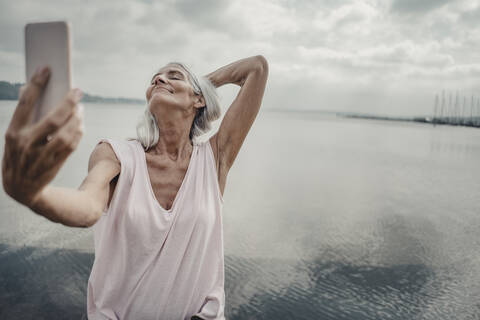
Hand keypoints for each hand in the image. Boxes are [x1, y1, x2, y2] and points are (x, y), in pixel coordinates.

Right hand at [2, 66, 83, 206]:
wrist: (19, 189)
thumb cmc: (19, 155)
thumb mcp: (14, 137)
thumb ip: (24, 117)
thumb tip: (30, 89)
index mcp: (12, 132)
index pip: (25, 103)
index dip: (36, 84)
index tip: (47, 68)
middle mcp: (25, 143)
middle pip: (52, 119)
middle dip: (68, 103)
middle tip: (77, 91)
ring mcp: (39, 156)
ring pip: (64, 134)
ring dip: (76, 119)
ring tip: (80, 110)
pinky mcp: (52, 165)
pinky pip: (70, 146)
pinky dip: (78, 133)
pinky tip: (80, 125)